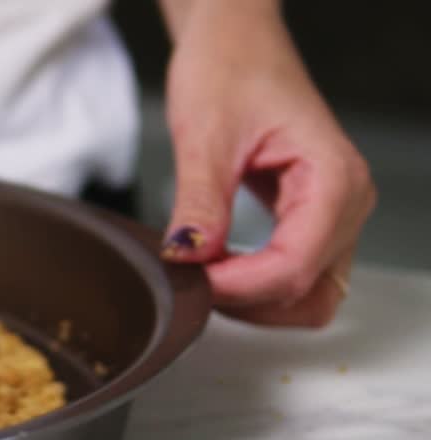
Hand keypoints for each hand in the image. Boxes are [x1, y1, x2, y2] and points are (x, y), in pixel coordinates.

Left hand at [160, 2, 375, 326]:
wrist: (234, 41)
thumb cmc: (228, 69)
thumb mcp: (205, 135)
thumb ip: (201, 201)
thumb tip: (189, 256)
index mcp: (333, 177)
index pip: (295, 265)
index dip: (239, 287)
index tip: (190, 281)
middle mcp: (346, 202)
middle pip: (309, 293)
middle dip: (248, 301)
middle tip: (192, 281)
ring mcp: (334, 214)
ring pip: (309, 295)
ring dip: (255, 302)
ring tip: (204, 274)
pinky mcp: (312, 219)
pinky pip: (297, 276)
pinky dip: (258, 286)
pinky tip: (219, 267)